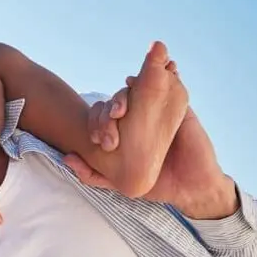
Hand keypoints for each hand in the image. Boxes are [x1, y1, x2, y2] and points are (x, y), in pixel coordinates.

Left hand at [68, 80, 237, 218]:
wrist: (190, 187)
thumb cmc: (155, 184)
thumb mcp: (118, 183)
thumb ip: (92, 174)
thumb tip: (67, 157)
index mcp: (123, 132)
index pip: (105, 115)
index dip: (98, 119)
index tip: (97, 136)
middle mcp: (138, 119)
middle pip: (121, 100)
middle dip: (115, 103)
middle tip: (115, 116)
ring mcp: (159, 111)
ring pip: (142, 88)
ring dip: (136, 83)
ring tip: (131, 84)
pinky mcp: (180, 108)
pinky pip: (172, 84)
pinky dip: (167, 72)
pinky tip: (166, 68)